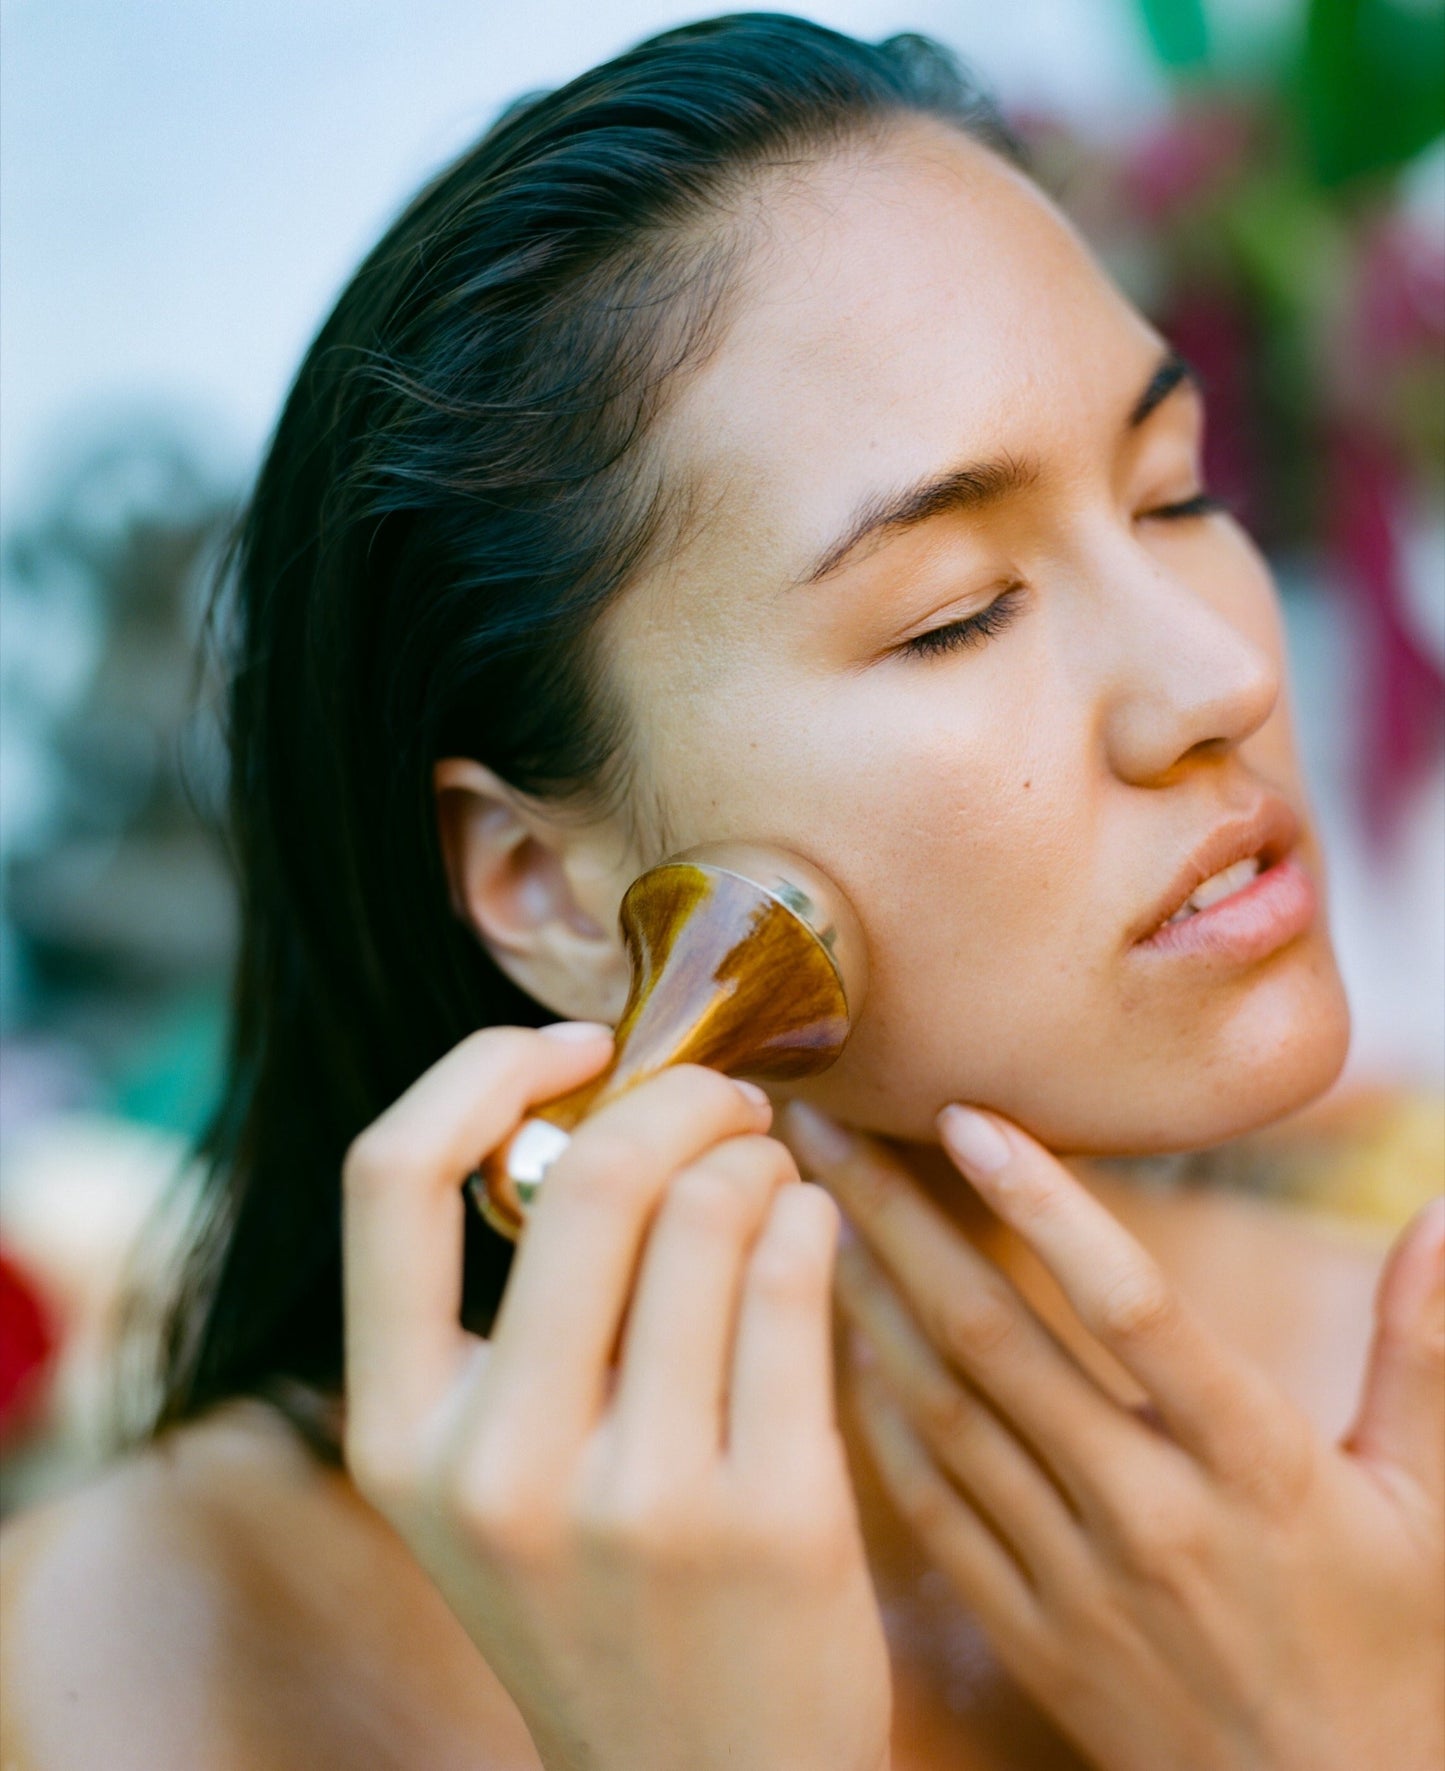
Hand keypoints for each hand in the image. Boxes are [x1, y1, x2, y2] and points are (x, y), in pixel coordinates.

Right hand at [341, 1024, 890, 1770]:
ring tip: (770, 1172)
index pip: (389, 1178)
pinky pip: (792, 1281)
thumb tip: (592, 1100)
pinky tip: (812, 1222)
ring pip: (710, 1212)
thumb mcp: (490, 1479)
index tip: (575, 1044)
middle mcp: (498, 1467)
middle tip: (724, 1095)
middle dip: (679, 1094)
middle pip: (591, 1174)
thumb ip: (509, 1318)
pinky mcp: (770, 1517)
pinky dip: (809, 1216)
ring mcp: (637, 1499)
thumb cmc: (601, 1598)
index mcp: (398, 1438)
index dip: (482, 1071)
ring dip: (755, 1157)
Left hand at [784, 1099, 1443, 1770]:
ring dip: (860, 1299)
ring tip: (797, 1211)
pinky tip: (833, 1342)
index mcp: (1254, 1465)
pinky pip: (929, 1509)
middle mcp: (1148, 1513)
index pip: (1131, 1304)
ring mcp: (1075, 1579)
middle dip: (895, 1219)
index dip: (1043, 1202)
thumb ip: (1423, 1350)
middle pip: (993, 1337)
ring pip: (940, 1411)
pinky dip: (877, 1416)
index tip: (964, 1114)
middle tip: (821, 1127)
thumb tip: (1444, 1213)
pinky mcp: (1029, 1633)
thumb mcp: (1433, 1502)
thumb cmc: (1398, 1653)